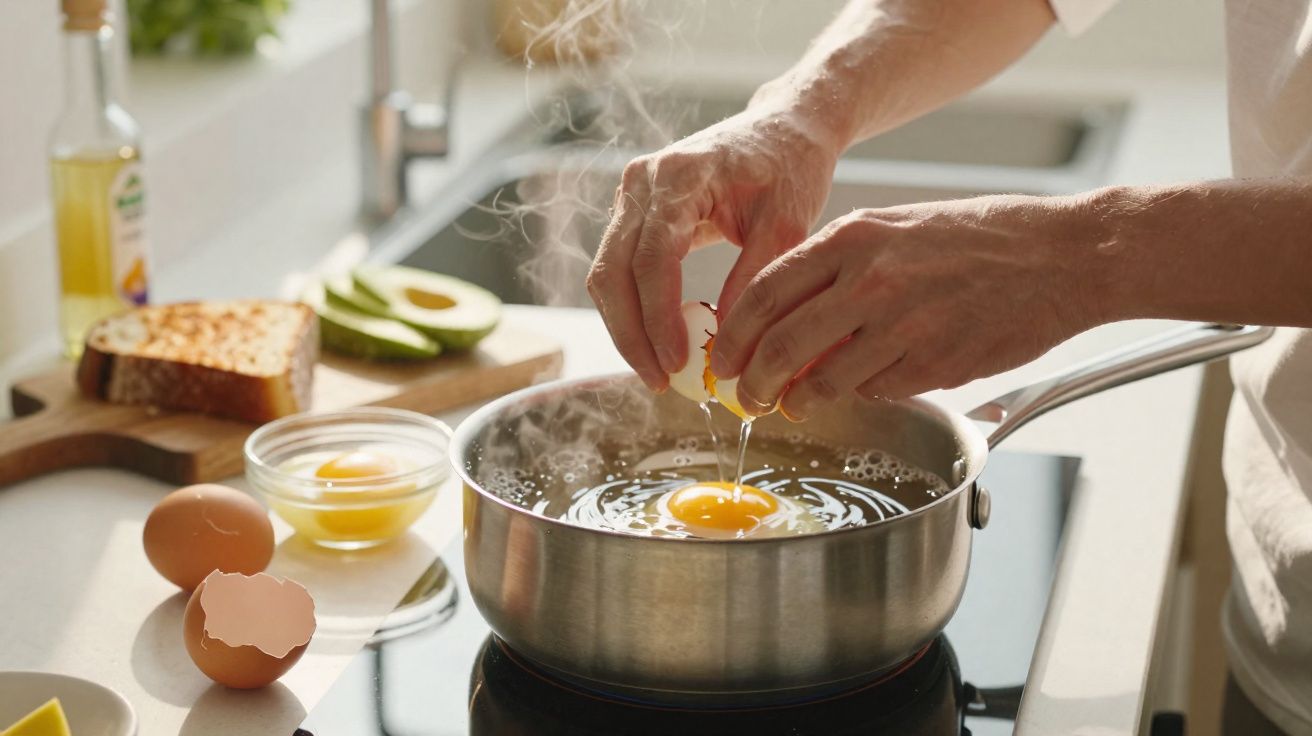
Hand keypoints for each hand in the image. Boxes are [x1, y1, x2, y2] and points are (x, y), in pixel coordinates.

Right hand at [586, 100, 841, 390]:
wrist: (784, 128)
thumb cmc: (791, 168)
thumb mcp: (788, 223)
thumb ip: (755, 278)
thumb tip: (726, 344)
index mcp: (681, 175)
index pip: (652, 258)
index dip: (658, 318)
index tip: (677, 363)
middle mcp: (643, 181)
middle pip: (612, 271)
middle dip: (631, 334)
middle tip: (659, 381)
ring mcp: (632, 194)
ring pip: (606, 274)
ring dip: (626, 327)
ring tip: (658, 372)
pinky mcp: (634, 211)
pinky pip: (618, 269)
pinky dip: (633, 309)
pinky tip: (657, 343)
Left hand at [709, 195, 1101, 419]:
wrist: (1060, 257)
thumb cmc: (977, 238)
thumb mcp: (893, 229)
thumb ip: (836, 268)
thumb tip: (784, 316)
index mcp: (852, 239)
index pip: (762, 293)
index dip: (733, 336)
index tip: (723, 360)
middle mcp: (869, 281)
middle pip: (779, 346)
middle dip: (752, 383)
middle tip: (747, 397)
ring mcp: (902, 326)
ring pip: (822, 381)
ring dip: (799, 401)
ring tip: (794, 404)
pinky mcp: (933, 364)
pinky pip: (874, 391)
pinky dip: (859, 395)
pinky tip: (860, 387)